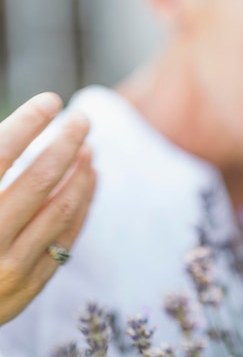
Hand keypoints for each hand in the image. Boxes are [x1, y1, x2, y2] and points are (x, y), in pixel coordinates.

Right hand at [0, 92, 95, 324]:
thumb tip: (14, 133)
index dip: (28, 123)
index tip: (51, 100)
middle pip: (39, 178)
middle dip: (66, 142)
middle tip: (83, 119)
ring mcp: (8, 267)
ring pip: (60, 208)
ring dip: (80, 173)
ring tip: (88, 148)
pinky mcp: (28, 287)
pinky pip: (66, 237)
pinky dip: (82, 204)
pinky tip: (89, 180)